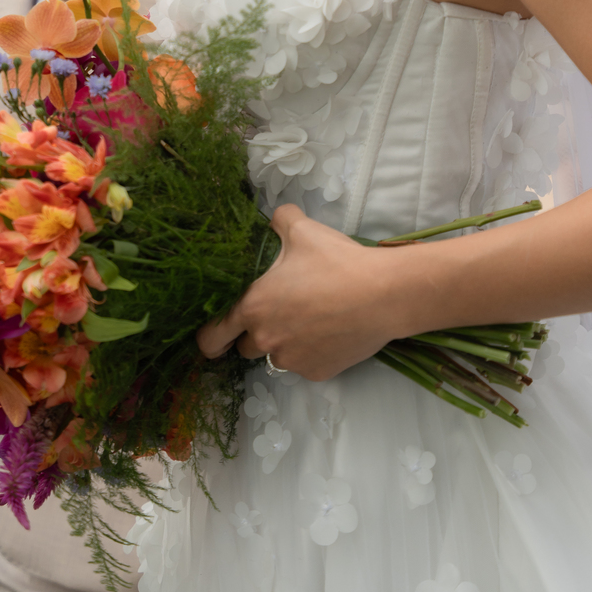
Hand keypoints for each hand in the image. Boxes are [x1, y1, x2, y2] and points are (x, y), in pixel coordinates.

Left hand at [197, 205, 403, 380]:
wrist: (383, 294)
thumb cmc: (337, 262)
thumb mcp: (302, 230)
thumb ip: (279, 221)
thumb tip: (273, 219)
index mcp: (253, 307)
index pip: (212, 336)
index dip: (209, 337)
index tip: (215, 336)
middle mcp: (266, 340)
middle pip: (245, 347)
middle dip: (255, 333)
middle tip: (278, 313)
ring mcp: (292, 360)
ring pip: (276, 356)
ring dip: (284, 343)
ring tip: (309, 319)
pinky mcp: (317, 372)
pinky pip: (305, 364)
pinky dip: (312, 352)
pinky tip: (330, 330)